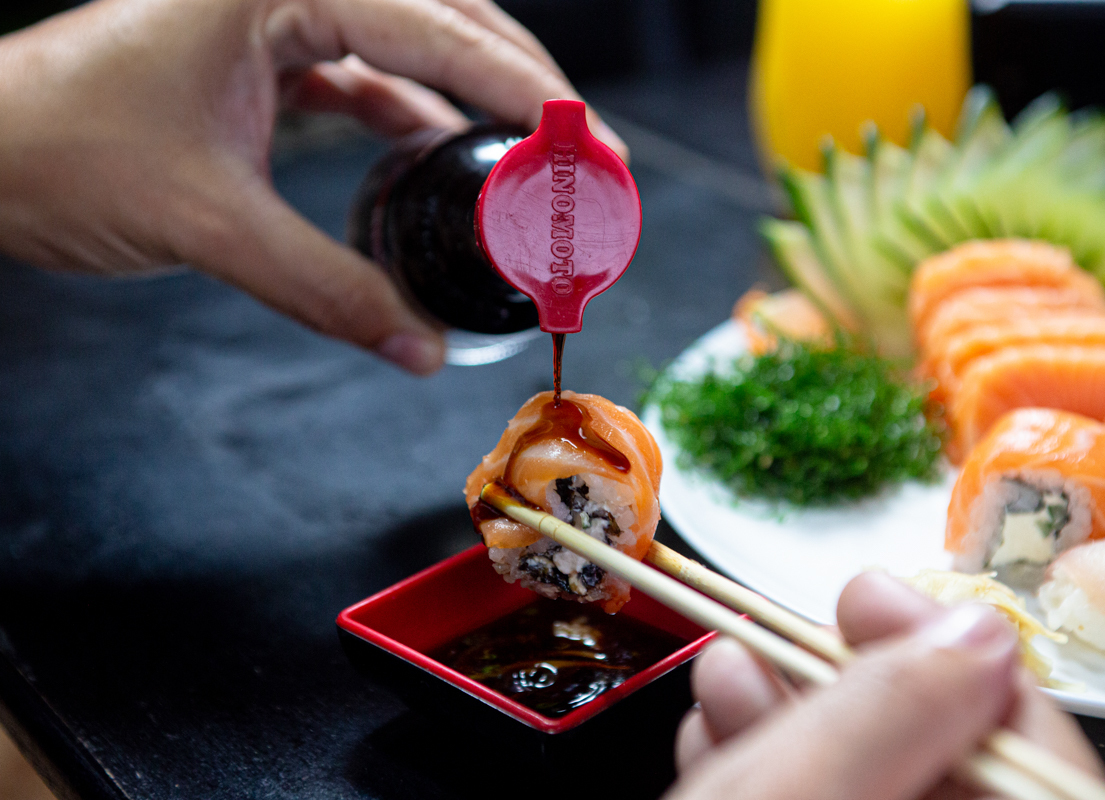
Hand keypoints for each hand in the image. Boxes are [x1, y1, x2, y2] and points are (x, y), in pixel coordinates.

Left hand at [0, 0, 624, 373]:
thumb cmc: (55, 151)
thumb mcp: (209, 224)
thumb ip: (326, 290)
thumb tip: (418, 352)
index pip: (438, 27)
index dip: (528, 92)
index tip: (591, 145)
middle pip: (446, 17)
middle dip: (522, 84)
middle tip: (584, 152)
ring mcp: (277, 14)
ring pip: (413, 44)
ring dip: (478, 100)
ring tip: (537, 160)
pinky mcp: (268, 54)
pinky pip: (369, 75)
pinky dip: (416, 118)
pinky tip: (448, 162)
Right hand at [671, 572, 1104, 799]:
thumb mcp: (791, 797)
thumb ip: (886, 716)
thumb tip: (973, 630)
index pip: (1029, 750)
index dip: (952, 661)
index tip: (869, 596)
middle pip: (941, 751)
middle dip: (847, 681)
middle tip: (785, 632)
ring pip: (873, 769)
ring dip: (791, 710)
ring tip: (728, 669)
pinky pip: (826, 790)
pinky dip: (769, 755)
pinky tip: (718, 725)